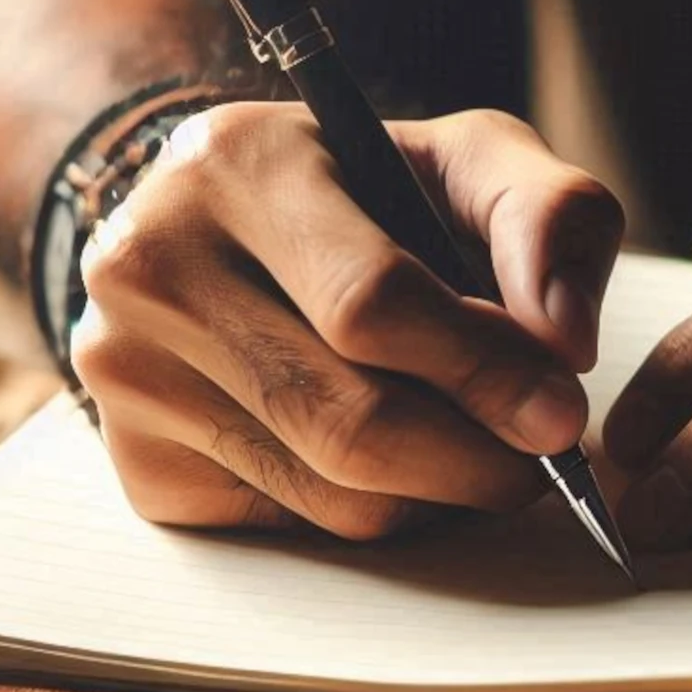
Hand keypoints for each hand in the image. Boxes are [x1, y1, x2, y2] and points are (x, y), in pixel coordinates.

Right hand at [72, 104, 622, 537]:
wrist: (220, 231)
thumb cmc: (366, 198)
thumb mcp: (464, 162)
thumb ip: (549, 213)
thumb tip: (564, 339)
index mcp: (235, 162)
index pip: (370, 303)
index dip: (484, 372)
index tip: (562, 414)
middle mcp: (151, 264)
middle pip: (348, 420)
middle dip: (477, 459)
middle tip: (543, 462)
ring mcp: (127, 371)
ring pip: (330, 493)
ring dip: (438, 495)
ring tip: (481, 451)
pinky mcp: (137, 463)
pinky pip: (294, 529)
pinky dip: (374, 514)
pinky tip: (396, 463)